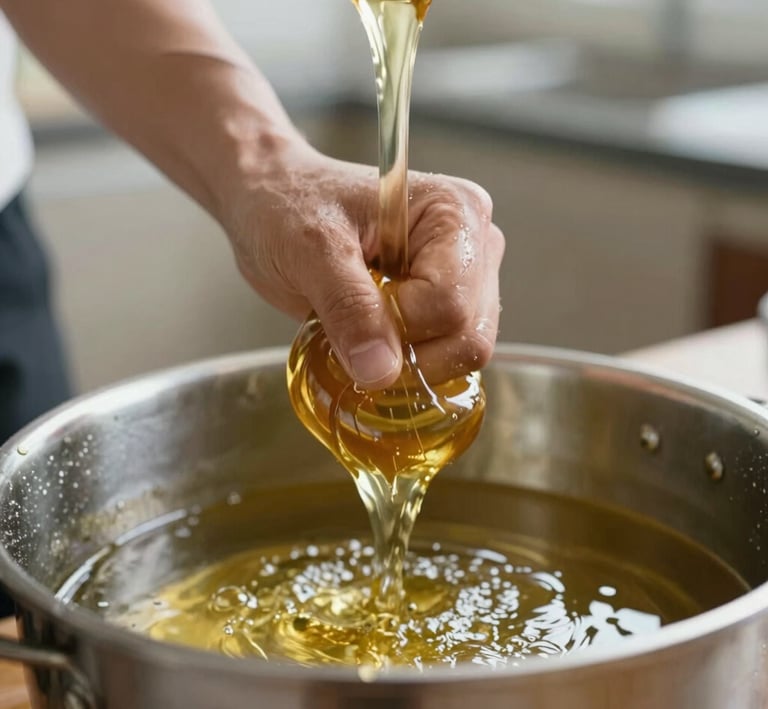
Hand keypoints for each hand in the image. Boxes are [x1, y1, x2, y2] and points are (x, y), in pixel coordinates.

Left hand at [221, 143, 504, 388]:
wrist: (273, 202)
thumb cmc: (289, 206)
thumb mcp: (309, 250)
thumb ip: (348, 306)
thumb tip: (381, 370)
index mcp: (455, 213)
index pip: (449, 303)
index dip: (398, 328)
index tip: (346, 318)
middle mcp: (475, 245)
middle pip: (468, 335)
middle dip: (407, 353)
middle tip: (351, 332)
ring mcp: (467, 279)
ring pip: (463, 353)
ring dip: (407, 363)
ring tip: (358, 333)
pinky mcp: (449, 306)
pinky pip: (447, 359)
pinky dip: (408, 366)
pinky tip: (371, 341)